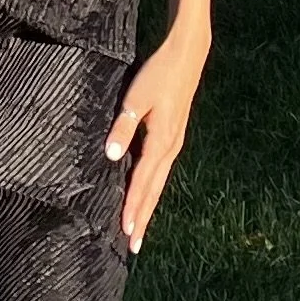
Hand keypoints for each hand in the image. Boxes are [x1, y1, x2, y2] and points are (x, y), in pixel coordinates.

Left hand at [103, 28, 210, 253]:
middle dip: (142, 218)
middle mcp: (170, 148)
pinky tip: (148, 194)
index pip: (142, 183)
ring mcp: (174, 143)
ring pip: (159, 183)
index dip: (132, 208)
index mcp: (160, 142)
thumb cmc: (159, 74)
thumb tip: (111, 155)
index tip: (125, 232)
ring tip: (139, 227)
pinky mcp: (174, 136)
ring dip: (148, 206)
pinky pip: (161, 170)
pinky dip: (152, 188)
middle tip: (133, 245)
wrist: (188, 56)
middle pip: (153, 191)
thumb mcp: (136, 98)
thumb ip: (123, 126)